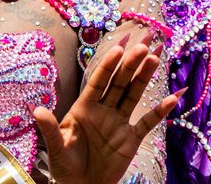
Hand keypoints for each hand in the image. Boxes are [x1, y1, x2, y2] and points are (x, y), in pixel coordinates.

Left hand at [29, 33, 184, 183]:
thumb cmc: (65, 166)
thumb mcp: (56, 148)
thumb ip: (49, 129)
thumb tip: (36, 110)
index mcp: (84, 107)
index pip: (98, 81)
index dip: (108, 65)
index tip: (118, 49)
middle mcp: (104, 109)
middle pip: (119, 82)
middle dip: (130, 64)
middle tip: (142, 45)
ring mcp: (119, 122)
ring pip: (134, 95)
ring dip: (144, 77)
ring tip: (154, 58)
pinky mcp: (131, 138)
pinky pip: (148, 122)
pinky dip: (160, 111)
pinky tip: (174, 97)